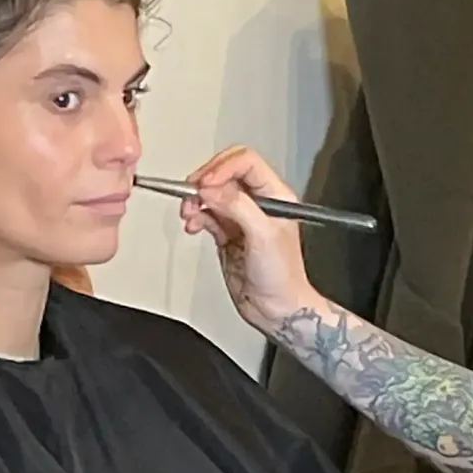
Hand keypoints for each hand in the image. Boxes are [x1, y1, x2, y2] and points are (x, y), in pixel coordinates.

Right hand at [181, 145, 317, 336]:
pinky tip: (193, 225)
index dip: (223, 168)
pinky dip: (196, 216)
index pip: (246, 163)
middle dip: (205, 181)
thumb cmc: (283, 277)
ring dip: (196, 200)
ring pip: (212, 194)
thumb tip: (211, 190)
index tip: (206, 183)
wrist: (275, 308)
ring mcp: (241, 218)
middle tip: (193, 194)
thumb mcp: (263, 236)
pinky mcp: (227, 233)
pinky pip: (206, 215)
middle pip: (225, 174)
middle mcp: (258, 203)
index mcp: (276, 195)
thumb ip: (237, 207)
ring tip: (189, 212)